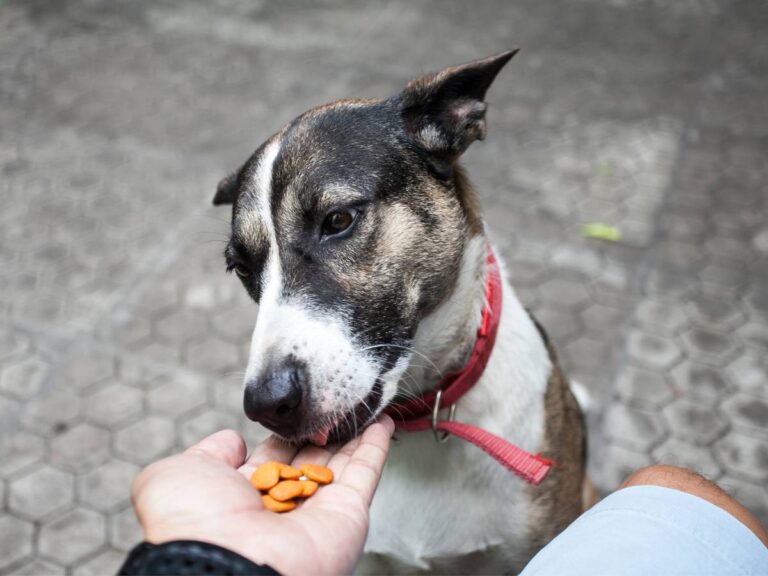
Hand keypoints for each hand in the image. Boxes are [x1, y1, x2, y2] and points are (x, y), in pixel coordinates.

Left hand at [131, 416, 394, 574]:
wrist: (223, 562)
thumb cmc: (192, 522)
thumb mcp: (176, 475)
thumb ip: (205, 454)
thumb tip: (232, 441)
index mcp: (242, 497)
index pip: (271, 457)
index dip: (283, 431)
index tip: (295, 407)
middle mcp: (282, 505)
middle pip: (309, 459)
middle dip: (321, 430)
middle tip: (333, 399)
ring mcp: (317, 510)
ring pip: (341, 463)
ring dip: (353, 432)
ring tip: (362, 400)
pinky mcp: (348, 515)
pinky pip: (366, 473)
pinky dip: (377, 446)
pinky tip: (383, 420)